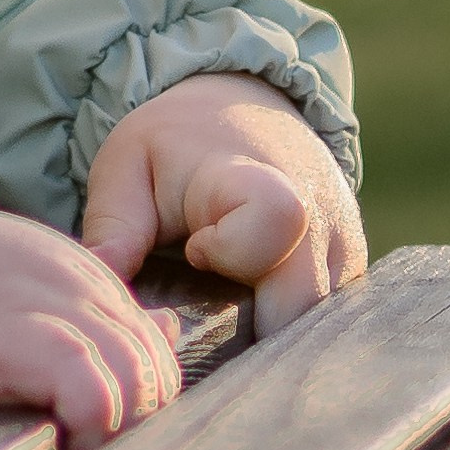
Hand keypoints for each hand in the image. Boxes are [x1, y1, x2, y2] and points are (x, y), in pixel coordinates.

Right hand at [0, 208, 181, 449]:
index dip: (136, 399)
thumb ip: (91, 305)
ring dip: (117, 432)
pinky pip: (91, 389)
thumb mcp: (20, 279)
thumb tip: (167, 327)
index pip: (152, 345)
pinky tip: (62, 449)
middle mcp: (80, 283)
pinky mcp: (17, 336)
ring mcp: (51, 306)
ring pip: (136, 378)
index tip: (98, 434)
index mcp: (82, 271)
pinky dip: (90, 428)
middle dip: (135, 422)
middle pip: (156, 366)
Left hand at [81, 72, 365, 338]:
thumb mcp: (127, 165)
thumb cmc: (176, 145)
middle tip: (199, 319)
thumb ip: (112, 226)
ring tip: (222, 316)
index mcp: (257, 177)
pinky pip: (326, 323)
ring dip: (269, 337)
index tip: (194, 250)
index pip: (276, 221)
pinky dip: (286, 332)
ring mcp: (343, 248)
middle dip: (247, 332)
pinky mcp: (351, 274)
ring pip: (319, 325)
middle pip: (305, 302)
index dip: (234, 251)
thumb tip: (97, 284)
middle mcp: (319, 215)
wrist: (241, 112)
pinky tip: (249, 320)